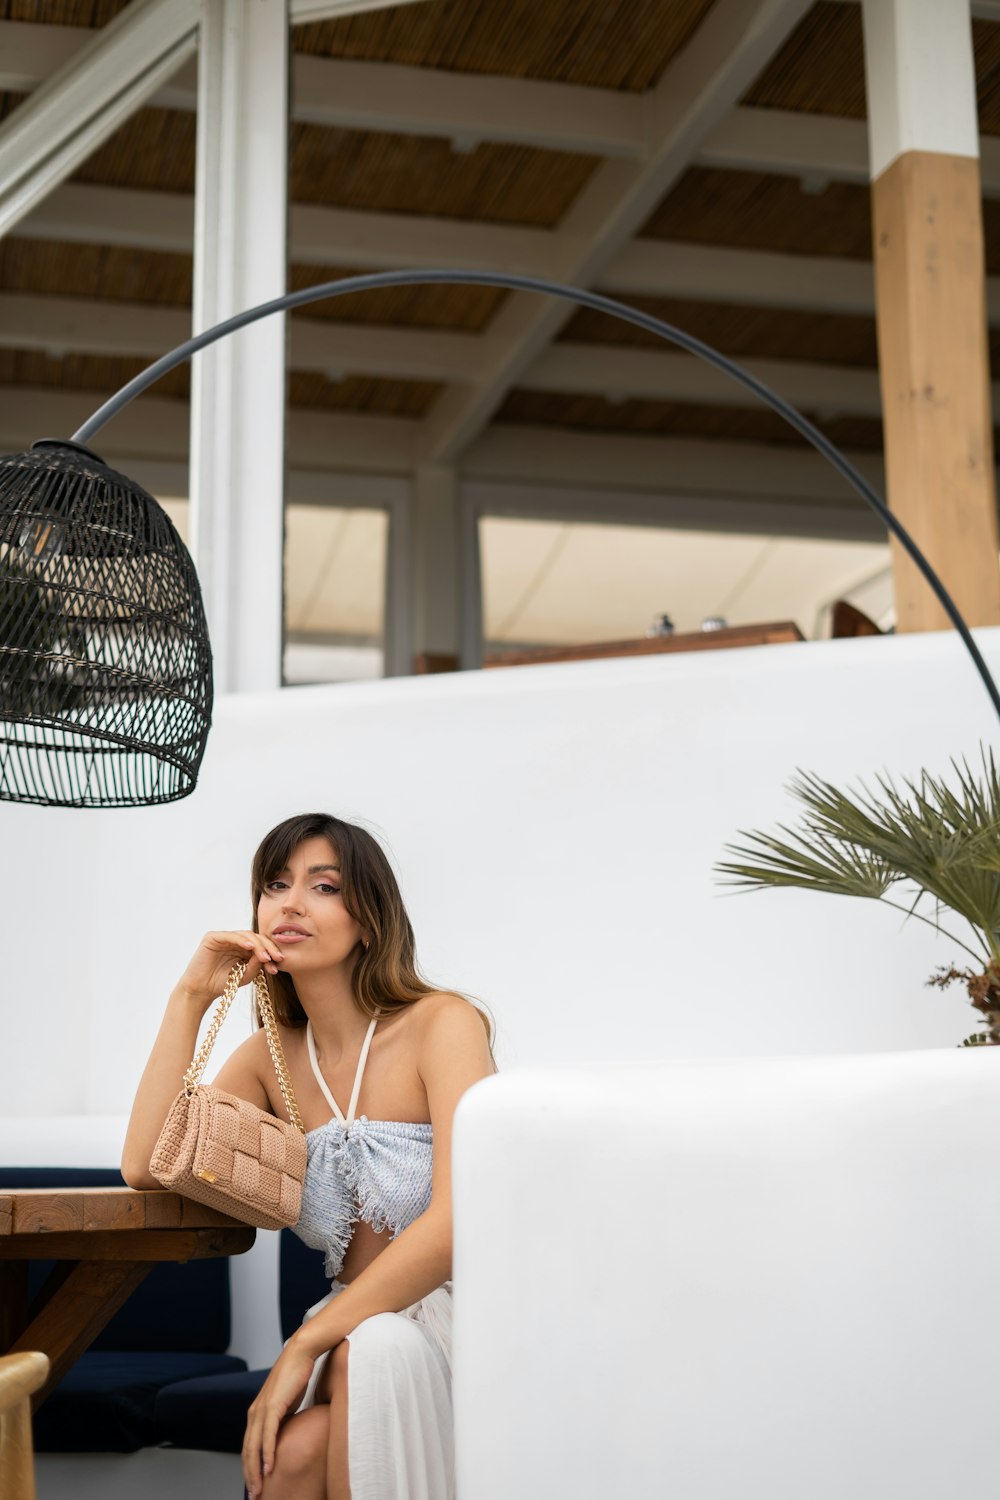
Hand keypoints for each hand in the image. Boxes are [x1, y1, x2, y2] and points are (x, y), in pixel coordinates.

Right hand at [174, 930, 285, 1012]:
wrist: (201, 992)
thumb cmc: (222, 984)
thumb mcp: (244, 976)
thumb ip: (255, 966)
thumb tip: (268, 955)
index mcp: (243, 948)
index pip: (261, 945)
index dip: (271, 951)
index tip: (280, 963)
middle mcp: (234, 941)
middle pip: (256, 938)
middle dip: (268, 947)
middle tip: (276, 958)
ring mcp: (224, 938)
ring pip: (246, 935)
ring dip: (258, 945)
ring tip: (266, 956)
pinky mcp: (212, 937)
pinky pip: (230, 936)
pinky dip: (242, 940)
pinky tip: (251, 947)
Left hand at [242, 1340, 317, 1496]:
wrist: (301, 1351)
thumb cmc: (297, 1375)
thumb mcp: (288, 1404)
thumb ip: (283, 1419)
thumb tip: (287, 1436)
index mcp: (257, 1413)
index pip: (249, 1447)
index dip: (250, 1468)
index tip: (255, 1485)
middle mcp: (255, 1412)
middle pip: (248, 1451)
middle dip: (249, 1476)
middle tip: (255, 1496)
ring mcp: (262, 1409)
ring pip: (254, 1447)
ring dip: (255, 1470)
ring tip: (259, 1489)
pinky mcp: (272, 1406)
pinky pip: (267, 1436)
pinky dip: (267, 1454)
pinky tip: (269, 1468)